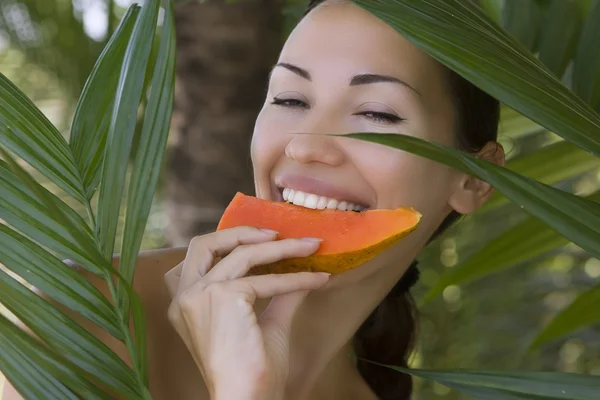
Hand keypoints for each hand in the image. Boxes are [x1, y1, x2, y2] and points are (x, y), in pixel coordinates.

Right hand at [164, 227, 329, 399]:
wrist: (246, 398)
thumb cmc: (251, 368)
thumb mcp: (264, 320)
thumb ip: (277, 292)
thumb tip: (299, 269)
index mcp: (185, 303)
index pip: (199, 258)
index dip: (228, 241)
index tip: (264, 239)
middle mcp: (184, 296)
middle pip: (205, 243)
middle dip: (242, 232)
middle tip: (277, 233)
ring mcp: (199, 294)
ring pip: (244, 254)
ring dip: (283, 248)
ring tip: (310, 246)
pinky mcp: (222, 297)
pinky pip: (266, 279)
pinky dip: (295, 277)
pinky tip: (316, 279)